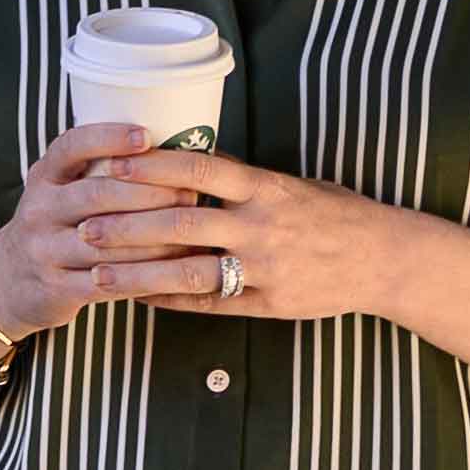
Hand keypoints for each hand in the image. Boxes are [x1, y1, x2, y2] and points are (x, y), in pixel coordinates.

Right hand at [0, 123, 239, 334]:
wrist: (8, 279)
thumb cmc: (54, 223)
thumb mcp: (59, 188)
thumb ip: (97, 169)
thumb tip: (172, 145)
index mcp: (44, 176)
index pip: (71, 147)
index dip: (108, 138)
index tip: (147, 135)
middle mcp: (39, 209)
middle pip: (96, 194)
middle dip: (148, 192)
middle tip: (190, 191)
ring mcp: (45, 250)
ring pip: (106, 241)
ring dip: (155, 236)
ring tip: (191, 229)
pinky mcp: (56, 288)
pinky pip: (108, 281)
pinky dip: (144, 274)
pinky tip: (173, 268)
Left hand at [76, 144, 410, 323]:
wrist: (385, 258)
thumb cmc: (335, 214)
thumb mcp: (291, 184)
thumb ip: (241, 181)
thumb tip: (184, 165)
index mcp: (266, 187)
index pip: (198, 167)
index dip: (150, 166)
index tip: (110, 164)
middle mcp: (262, 225)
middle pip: (182, 220)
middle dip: (128, 224)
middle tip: (84, 225)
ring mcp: (264, 268)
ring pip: (189, 270)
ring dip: (138, 272)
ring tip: (98, 272)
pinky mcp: (268, 303)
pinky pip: (209, 305)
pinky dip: (170, 301)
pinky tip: (137, 298)